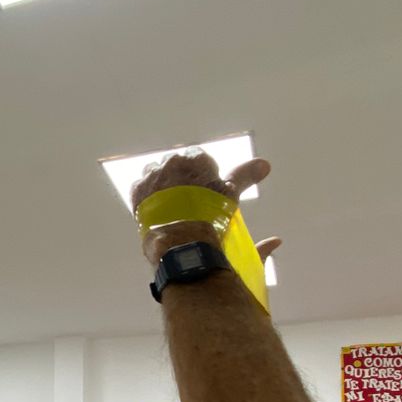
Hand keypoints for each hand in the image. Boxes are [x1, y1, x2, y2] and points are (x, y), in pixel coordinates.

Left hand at [130, 151, 280, 265]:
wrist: (182, 243)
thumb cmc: (211, 218)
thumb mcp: (231, 195)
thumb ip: (246, 175)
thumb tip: (265, 164)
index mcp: (195, 158)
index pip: (199, 159)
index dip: (203, 177)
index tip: (205, 194)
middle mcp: (171, 161)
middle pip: (177, 166)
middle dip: (182, 179)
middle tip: (188, 203)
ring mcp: (152, 175)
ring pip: (158, 174)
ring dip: (163, 185)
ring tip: (171, 207)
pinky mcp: (136, 192)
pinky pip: (142, 187)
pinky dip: (148, 196)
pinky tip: (156, 209)